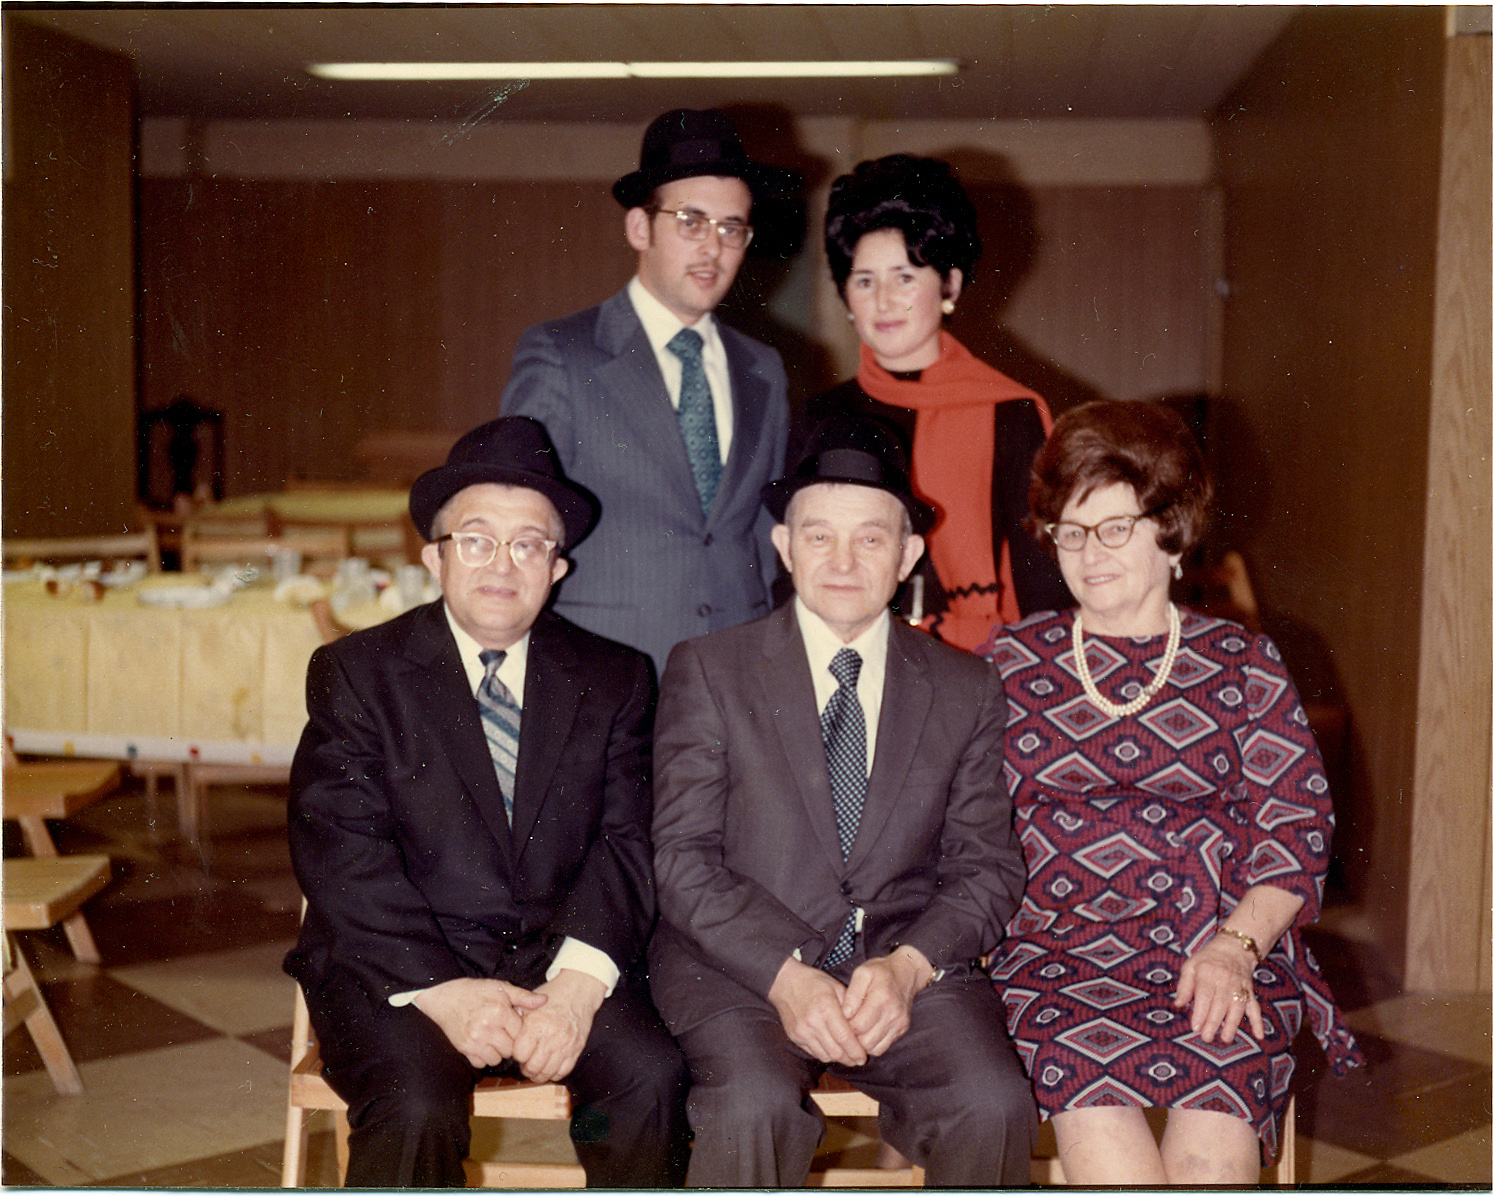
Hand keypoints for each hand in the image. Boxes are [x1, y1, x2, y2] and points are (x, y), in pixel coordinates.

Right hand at [411, 977, 547, 1068]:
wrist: (445, 998)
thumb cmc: (476, 991)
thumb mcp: (501, 988)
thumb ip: (524, 996)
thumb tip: (545, 1001)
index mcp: (499, 1012)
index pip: (521, 1033)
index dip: (519, 1030)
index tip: (514, 1025)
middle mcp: (487, 1028)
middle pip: (510, 1049)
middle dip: (510, 1043)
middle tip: (504, 1032)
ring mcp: (474, 1041)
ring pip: (497, 1059)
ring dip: (498, 1052)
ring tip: (493, 1038)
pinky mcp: (464, 1049)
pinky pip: (481, 1063)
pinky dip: (483, 1057)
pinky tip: (482, 1044)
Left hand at [511, 969, 606, 1082]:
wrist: (578, 991)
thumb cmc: (552, 996)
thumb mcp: (530, 1003)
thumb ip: (515, 1019)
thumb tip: (504, 1034)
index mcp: (536, 1025)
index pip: (519, 1054)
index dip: (516, 1054)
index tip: (518, 1051)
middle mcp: (550, 1037)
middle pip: (532, 1067)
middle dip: (526, 1068)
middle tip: (526, 1063)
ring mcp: (565, 1045)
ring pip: (547, 1073)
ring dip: (539, 1074)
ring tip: (536, 1067)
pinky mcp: (576, 1049)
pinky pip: (563, 1072)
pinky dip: (554, 1074)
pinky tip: (549, 1067)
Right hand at [767, 956, 865, 1066]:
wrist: (784, 982)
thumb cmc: (813, 982)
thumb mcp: (835, 987)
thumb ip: (850, 1006)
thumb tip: (863, 1026)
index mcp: (826, 1008)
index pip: (845, 1038)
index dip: (857, 1051)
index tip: (864, 1057)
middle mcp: (813, 1023)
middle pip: (836, 1052)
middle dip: (850, 1058)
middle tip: (858, 1058)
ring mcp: (802, 1032)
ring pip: (825, 1056)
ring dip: (838, 1058)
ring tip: (846, 1055)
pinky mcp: (795, 1037)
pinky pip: (814, 1053)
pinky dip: (825, 1054)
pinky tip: (832, 1049)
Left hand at [841, 947, 930, 1056]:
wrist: (906, 972)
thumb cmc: (880, 971)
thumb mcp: (862, 973)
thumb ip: (852, 993)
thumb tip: (845, 1014)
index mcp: (881, 998)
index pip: (858, 1026)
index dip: (845, 1026)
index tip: (841, 1019)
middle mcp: (893, 1014)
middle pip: (866, 1041)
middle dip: (852, 1037)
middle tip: (846, 1026)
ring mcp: (899, 1024)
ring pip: (874, 1049)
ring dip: (861, 1043)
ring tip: (856, 1030)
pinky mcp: (902, 1030)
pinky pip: (883, 1048)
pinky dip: (872, 1045)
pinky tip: (866, 1032)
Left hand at [1174, 934, 1264, 1043]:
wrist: (1233, 948)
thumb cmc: (1207, 960)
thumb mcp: (1190, 966)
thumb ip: (1184, 986)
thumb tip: (1178, 1005)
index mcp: (1208, 974)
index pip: (1204, 995)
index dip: (1200, 1012)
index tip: (1195, 1027)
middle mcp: (1225, 981)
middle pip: (1220, 1004)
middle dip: (1213, 1022)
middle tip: (1206, 1038)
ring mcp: (1239, 988)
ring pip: (1237, 1008)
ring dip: (1232, 1025)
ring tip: (1225, 1039)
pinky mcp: (1249, 993)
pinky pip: (1255, 1007)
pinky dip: (1258, 1022)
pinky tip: (1259, 1035)